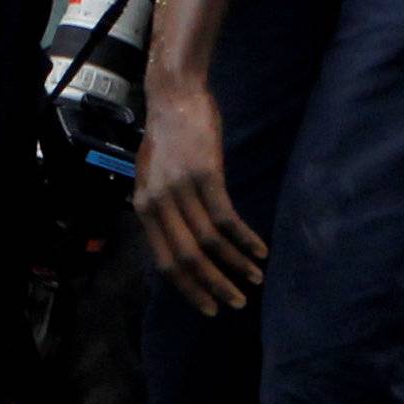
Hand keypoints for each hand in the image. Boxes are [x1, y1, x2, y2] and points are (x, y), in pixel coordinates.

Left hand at [136, 74, 267, 314]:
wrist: (174, 97)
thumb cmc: (168, 137)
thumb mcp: (154, 177)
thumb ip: (163, 209)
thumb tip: (179, 242)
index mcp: (144, 207)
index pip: (164, 260)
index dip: (188, 288)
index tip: (209, 306)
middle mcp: (158, 202)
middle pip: (187, 258)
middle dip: (214, 286)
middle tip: (237, 303)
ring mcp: (181, 188)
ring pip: (209, 242)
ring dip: (235, 265)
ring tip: (255, 279)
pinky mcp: (205, 174)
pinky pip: (226, 218)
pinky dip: (244, 239)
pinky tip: (260, 250)